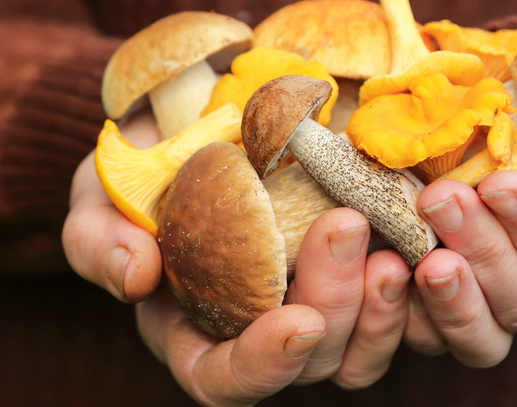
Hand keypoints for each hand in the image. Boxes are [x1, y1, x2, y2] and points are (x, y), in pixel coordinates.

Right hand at [62, 114, 411, 404]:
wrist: (196, 136)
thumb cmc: (140, 178)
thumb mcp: (98, 201)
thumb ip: (100, 242)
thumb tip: (135, 276)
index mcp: (194, 333)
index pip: (224, 380)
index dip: (261, 366)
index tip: (296, 322)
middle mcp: (259, 333)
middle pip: (307, 358)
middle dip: (333, 302)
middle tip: (345, 226)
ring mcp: (311, 306)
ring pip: (359, 345)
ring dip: (382, 305)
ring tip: (394, 245)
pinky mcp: (354, 277)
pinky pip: (393, 305)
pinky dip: (409, 283)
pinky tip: (418, 237)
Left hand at [406, 111, 516, 367]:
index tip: (498, 184)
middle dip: (483, 250)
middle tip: (440, 199)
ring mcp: (503, 316)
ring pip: (484, 335)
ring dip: (452, 297)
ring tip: (425, 259)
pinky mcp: (452, 320)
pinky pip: (434, 340)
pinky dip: (410, 316)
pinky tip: (389, 274)